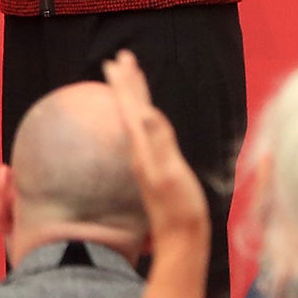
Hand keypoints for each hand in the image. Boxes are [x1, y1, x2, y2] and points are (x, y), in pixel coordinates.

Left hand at [102, 50, 207, 245]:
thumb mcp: (170, 172)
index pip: (129, 106)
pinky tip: (143, 120)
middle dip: (125, 83)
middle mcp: (139, 150)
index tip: (117, 59)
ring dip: (132, 97)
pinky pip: (144, 132)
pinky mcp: (154, 167)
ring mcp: (146, 159)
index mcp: (142, 146)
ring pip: (135, 119)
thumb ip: (159, 142)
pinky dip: (142, 117)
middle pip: (128, 108)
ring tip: (129, 80)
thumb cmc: (180, 207)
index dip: (125, 82)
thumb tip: (145, 112)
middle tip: (117, 59)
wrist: (180, 238)